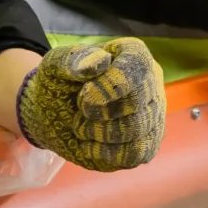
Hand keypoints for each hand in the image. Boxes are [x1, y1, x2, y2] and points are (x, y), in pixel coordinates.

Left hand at [16, 37, 165, 171]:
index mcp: (131, 54)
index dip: (113, 82)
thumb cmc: (61, 83)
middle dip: (100, 112)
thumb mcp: (55, 65)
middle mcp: (150, 82)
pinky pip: (137, 153)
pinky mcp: (147, 142)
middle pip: (138, 101)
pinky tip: (91, 145)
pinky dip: (107, 154)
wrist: (56, 114)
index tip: (87, 96)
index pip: (137, 63)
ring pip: (138, 130)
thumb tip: (100, 61)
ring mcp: (153, 114)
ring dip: (100, 134)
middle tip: (79, 111)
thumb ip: (72, 59)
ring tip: (82, 128)